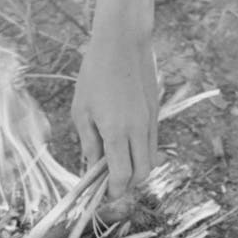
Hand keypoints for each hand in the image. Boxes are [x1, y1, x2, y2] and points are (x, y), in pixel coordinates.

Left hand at [72, 30, 157, 197]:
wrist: (123, 43)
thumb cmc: (95, 74)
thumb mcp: (81, 110)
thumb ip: (89, 142)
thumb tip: (92, 168)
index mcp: (116, 132)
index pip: (122, 175)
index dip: (115, 191)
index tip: (105, 195)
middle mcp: (138, 131)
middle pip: (141, 174)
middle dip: (128, 185)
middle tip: (112, 183)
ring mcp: (150, 122)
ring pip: (152, 161)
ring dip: (137, 170)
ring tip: (119, 165)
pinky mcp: (156, 114)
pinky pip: (153, 144)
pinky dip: (142, 153)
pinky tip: (127, 146)